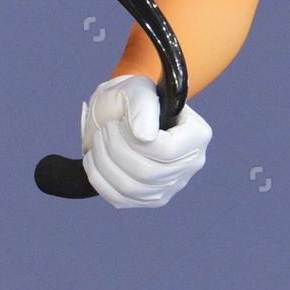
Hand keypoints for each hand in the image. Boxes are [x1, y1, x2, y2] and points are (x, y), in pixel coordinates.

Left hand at [80, 74, 210, 208]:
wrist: (123, 111)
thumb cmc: (134, 98)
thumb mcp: (139, 89)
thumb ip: (143, 106)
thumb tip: (145, 136)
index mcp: (196, 135)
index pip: (167, 151)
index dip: (134, 140)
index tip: (118, 122)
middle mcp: (189, 165)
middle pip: (148, 173)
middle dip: (115, 150)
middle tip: (104, 129)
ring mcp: (171, 186)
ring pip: (133, 189)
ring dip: (105, 164)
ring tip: (97, 141)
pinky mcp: (149, 199)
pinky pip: (121, 200)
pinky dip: (100, 180)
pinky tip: (93, 161)